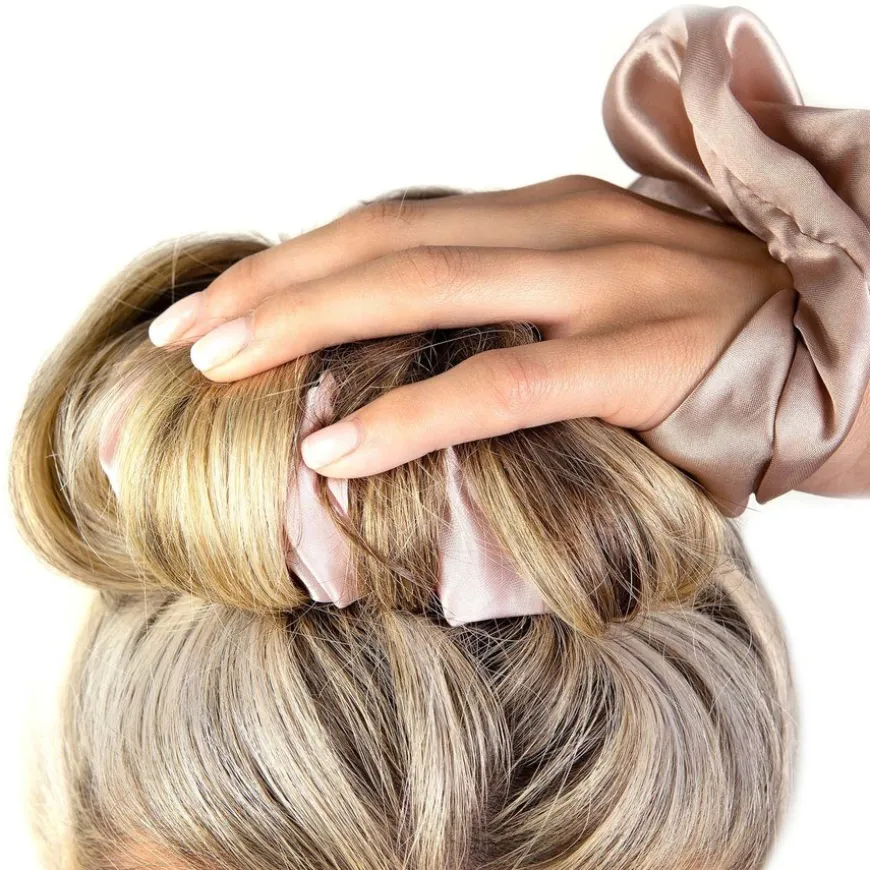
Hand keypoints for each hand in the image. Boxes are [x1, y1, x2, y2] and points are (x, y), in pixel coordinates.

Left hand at [148, 175, 791, 483]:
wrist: (833, 347)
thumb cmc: (696, 339)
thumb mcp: (586, 297)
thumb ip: (501, 312)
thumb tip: (405, 362)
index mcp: (539, 214)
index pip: (388, 225)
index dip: (291, 263)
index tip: (213, 309)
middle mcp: (558, 227)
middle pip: (381, 242)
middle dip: (269, 288)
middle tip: (182, 336)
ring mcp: (600, 283)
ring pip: (425, 289)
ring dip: (309, 324)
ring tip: (221, 369)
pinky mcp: (635, 356)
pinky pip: (504, 383)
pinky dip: (413, 412)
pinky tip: (337, 442)